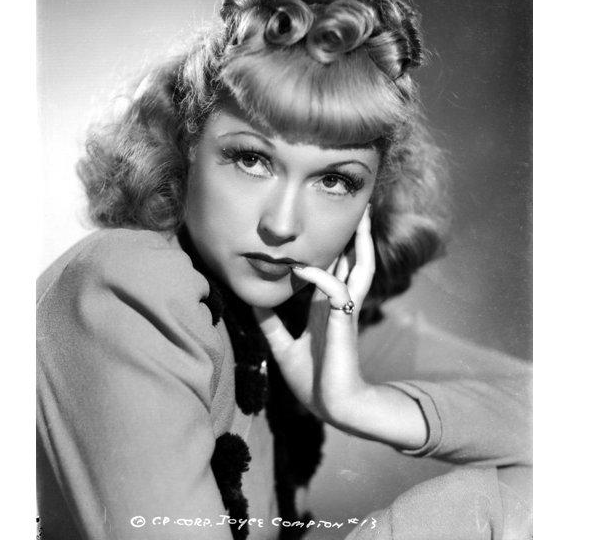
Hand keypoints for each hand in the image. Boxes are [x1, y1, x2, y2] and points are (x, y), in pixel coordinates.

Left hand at [253, 205, 428, 448]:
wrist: (332, 406)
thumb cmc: (313, 380)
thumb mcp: (283, 346)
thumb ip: (271, 324)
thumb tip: (253, 304)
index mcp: (326, 307)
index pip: (335, 268)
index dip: (335, 247)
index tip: (328, 226)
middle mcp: (338, 304)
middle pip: (355, 261)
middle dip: (358, 235)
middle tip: (362, 209)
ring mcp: (345, 311)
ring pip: (361, 267)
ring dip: (361, 242)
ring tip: (362, 217)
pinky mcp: (344, 322)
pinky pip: (336, 290)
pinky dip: (319, 277)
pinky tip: (301, 269)